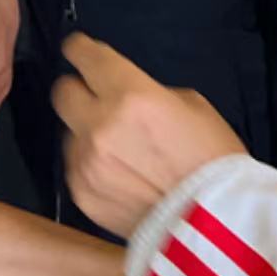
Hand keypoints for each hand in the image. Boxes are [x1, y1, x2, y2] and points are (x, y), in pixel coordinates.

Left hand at [53, 34, 243, 238]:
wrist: (212, 226)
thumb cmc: (213, 158)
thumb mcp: (191, 106)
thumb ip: (150, 95)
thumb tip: (127, 100)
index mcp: (132, 94)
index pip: (87, 58)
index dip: (80, 49)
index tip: (80, 50)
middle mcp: (99, 124)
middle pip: (63, 91)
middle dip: (78, 90)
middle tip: (96, 98)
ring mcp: (85, 162)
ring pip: (69, 132)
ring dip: (87, 132)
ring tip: (117, 149)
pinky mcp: (80, 194)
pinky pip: (76, 166)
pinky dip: (91, 164)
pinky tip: (119, 175)